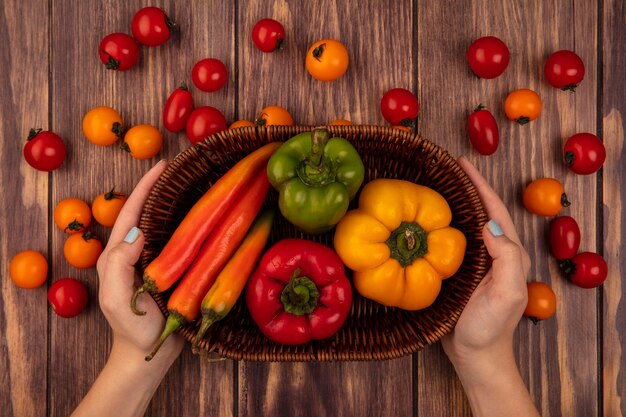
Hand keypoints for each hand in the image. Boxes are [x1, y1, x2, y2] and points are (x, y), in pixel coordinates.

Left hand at [73, 161, 183, 416]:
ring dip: (175, 202)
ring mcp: (153, 260)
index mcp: (119, 254)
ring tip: (193, 183)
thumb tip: (137, 231)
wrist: (149, 353)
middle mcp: (135, 251)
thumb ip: (118, 264)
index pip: (132, 212)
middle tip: (182, 168)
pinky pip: (178, 240)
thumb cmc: (132, 329)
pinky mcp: (171, 269)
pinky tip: (202, 216)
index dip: (146, 187)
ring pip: (163, 223)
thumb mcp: (116, 298)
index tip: (163, 166)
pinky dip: (187, 223)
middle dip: (160, 188)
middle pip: (146, 212)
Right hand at [442, 156, 530, 365]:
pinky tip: (422, 221)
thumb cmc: (490, 328)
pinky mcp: (455, 272)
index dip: (480, 185)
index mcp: (506, 253)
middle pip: (479, 211)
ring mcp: (473, 262)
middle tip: (443, 167)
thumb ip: (508, 259)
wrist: (474, 356)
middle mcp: (490, 252)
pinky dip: (438, 226)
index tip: (463, 164)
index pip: (494, 210)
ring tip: (431, 185)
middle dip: (465, 187)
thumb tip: (489, 224)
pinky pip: (447, 241)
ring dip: (451, 203)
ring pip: (463, 224)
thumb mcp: (507, 294)